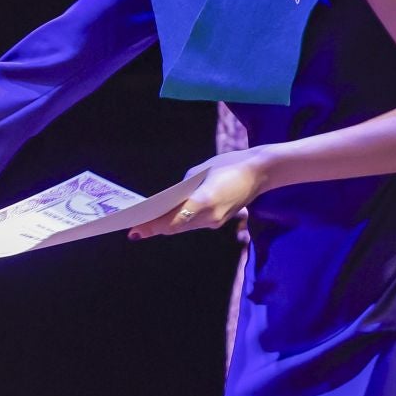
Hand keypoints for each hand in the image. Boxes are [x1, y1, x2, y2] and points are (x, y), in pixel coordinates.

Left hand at [127, 149, 271, 240]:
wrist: (260, 171)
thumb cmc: (228, 164)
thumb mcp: (199, 172)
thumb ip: (183, 189)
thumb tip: (169, 201)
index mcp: (204, 201)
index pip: (172, 220)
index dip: (152, 226)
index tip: (135, 230)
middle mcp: (209, 216)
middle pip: (176, 227)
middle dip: (155, 227)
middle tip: (135, 229)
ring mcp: (216, 221)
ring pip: (185, 227)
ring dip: (167, 226)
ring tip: (146, 224)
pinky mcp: (220, 220)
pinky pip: (195, 223)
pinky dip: (180, 222)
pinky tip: (168, 218)